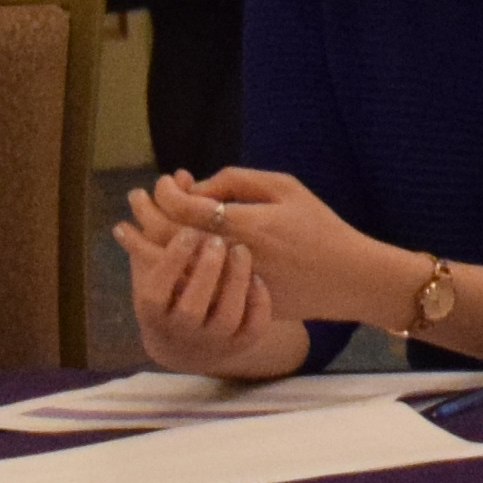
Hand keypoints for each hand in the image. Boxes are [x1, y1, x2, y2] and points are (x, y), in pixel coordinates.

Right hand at [119, 209, 305, 380]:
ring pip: (227, 314)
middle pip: (191, 303)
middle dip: (206, 266)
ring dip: (235, 279)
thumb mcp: (154, 260)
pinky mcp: (243, 341)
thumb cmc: (172, 283)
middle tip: (217, 239)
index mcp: (151, 306)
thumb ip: (160, 224)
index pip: (156, 282)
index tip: (190, 226)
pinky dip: (258, 300)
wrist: (192, 334)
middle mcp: (181, 327)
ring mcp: (215, 337)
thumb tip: (181, 178)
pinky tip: (259, 278)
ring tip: (240, 251)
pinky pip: (255, 324)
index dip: (172, 249)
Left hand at [130, 164, 388, 327]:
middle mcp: (233, 255)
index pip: (186, 206)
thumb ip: (239, 181)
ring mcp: (230, 283)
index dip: (167, 191)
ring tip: (134, 226)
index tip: (168, 181)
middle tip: (138, 198)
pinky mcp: (232, 302)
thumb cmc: (320, 227)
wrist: (348, 278)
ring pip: (175, 263)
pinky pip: (190, 283)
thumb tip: (197, 189)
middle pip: (172, 236)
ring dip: (150, 242)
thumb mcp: (287, 189)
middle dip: (148, 212)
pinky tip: (160, 254)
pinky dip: (171, 266)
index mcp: (247, 223)